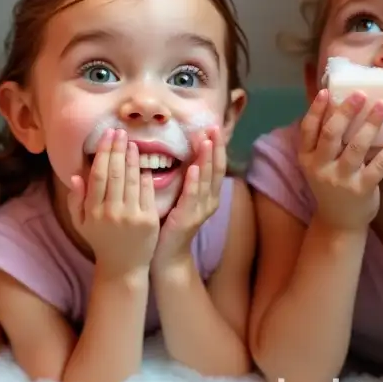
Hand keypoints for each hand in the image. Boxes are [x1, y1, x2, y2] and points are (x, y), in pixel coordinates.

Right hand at [67, 128, 158, 276]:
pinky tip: (143, 164)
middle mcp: (111, 212)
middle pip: (115, 174)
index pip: (98, 175)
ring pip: (131, 180)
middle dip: (117, 150)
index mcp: (92, 211)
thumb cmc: (100, 241)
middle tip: (120, 133)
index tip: (107, 136)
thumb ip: (75, 199)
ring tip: (132, 143)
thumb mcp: (81, 223)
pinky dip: (144, 177)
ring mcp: (131, 216)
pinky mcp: (148, 220)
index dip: (103, 153)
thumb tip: (76, 175)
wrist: (123, 267)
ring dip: (132, 159)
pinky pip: (147, 192)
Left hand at [154, 125, 225, 266]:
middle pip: (217, 168)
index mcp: (207, 193)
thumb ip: (183, 176)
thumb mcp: (179, 195)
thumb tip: (182, 152)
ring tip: (207, 141)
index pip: (215, 164)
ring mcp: (200, 210)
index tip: (211, 126)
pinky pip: (193, 197)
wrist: (166, 255)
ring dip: (208, 159)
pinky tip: (194, 169)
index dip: (215, 146)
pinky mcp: (188, 219)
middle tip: (213, 127)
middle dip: (216, 147)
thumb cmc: (169, 223)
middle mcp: (209, 200)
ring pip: (208, 180)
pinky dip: (195, 182)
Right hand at [298, 89, 382, 231]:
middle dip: (346, 112)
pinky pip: (379, 164)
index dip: (316, 110)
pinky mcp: (363, 188)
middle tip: (361, 94)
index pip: (308, 130)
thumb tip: (332, 104)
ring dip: (371, 123)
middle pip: (332, 135)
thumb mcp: (317, 164)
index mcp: (307, 159)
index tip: (328, 92)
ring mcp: (342, 179)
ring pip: (356, 147)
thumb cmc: (330, 186)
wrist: (339, 222)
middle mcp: (321, 168)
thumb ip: (322, 141)